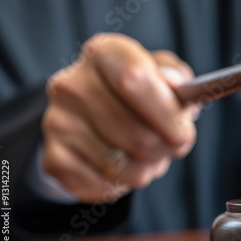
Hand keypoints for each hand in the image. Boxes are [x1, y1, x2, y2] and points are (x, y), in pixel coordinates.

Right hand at [42, 33, 197, 202]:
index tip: (185, 131)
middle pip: (137, 135)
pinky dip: (124, 183)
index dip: (167, 113)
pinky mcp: (55, 159)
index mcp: (104, 54)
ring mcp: (58, 122)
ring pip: (124, 167)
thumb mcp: (164, 74)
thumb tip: (175, 84)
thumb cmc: (142, 93)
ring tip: (148, 152)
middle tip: (174, 144)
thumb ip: (177, 76)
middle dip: (167, 148)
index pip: (134, 80)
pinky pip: (106, 186)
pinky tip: (123, 165)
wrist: (94, 116)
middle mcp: (72, 85)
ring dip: (148, 167)